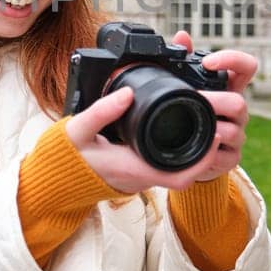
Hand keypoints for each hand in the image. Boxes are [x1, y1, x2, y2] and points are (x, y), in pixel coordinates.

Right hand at [64, 30, 257, 190]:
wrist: (57, 176)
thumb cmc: (69, 155)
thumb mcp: (78, 129)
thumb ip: (101, 111)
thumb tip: (127, 93)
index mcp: (133, 169)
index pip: (180, 176)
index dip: (203, 160)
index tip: (214, 137)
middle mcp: (141, 177)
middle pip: (186, 173)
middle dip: (205, 153)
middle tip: (214, 125)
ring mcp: (140, 177)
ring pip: (177, 170)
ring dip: (193, 153)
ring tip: (201, 125)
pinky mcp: (137, 172)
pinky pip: (166, 166)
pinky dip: (178, 154)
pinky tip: (179, 133)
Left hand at [170, 30, 254, 182]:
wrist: (188, 152)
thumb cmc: (189, 111)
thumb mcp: (185, 86)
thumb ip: (183, 59)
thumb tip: (182, 36)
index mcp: (229, 87)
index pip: (247, 67)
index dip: (233, 60)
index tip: (208, 62)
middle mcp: (237, 110)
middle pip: (239, 102)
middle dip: (214, 102)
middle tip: (192, 100)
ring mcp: (237, 134)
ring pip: (234, 130)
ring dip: (210, 128)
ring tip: (189, 125)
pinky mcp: (231, 157)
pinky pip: (225, 156)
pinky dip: (209, 154)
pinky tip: (196, 150)